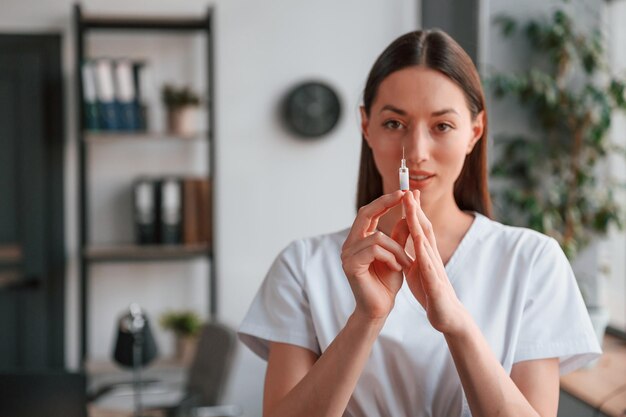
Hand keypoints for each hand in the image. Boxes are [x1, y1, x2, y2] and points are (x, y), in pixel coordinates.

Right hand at [341, 190, 412, 320]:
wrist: (380, 308)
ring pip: (377, 237)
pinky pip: (375, 250)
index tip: (402, 191)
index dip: (384, 201)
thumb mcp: (398, 254)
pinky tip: (396, 268)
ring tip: (405, 262)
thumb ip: (400, 234)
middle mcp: (349, 244)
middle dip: (385, 203)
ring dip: (397, 249)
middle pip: (365, 214)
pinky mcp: (350, 265)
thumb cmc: (387, 282)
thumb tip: (409, 209)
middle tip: (403, 195)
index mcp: (359, 239)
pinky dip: (390, 257)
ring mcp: (347, 254)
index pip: (369, 213)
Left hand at [400, 190, 468, 334]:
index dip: (412, 211)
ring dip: (418, 225)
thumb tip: (406, 239)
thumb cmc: (431, 293)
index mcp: (425, 254)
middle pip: (425, 229)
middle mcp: (431, 258)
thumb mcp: (417, 269)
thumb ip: (413, 253)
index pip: (419, 229)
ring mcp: (435, 270)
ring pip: (426, 243)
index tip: (406, 193)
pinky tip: (418, 245)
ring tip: (410, 208)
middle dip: (416, 210)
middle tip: (409, 190)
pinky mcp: (435, 286)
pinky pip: (429, 269)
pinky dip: (424, 256)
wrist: (448, 317)